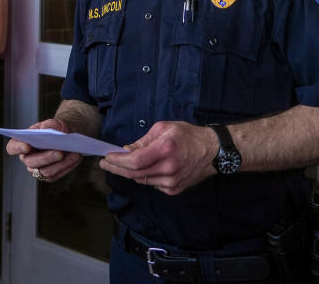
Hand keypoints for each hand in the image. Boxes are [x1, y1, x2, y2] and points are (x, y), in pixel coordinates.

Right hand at [6, 118, 83, 182]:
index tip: (27, 146)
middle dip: (46, 158)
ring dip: (61, 164)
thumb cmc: (56, 129)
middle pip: (31, 162)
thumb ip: (49, 125)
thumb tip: (46, 130)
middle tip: (60, 152)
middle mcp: (27, 158)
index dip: (17, 148)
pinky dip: (67, 166)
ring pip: (45, 172)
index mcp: (22, 142)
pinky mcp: (48, 175)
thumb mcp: (54, 123)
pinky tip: (76, 157)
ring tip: (74, 154)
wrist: (66, 137)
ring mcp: (37, 169)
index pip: (12, 147)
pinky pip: (56, 175)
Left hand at [99, 121, 216, 194]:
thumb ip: (143, 140)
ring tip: (121, 164)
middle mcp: (169, 168)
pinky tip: (145, 168)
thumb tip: (126, 150)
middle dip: (117, 169)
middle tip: (105, 163)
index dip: (117, 161)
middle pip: (135, 174)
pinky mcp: (174, 189)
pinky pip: (152, 184)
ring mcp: (172, 182)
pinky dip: (144, 177)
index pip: (134, 161)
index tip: (106, 157)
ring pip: (142, 180)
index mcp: (165, 149)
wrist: (213, 151)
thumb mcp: (164, 128)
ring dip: (130, 173)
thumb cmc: (188, 135)